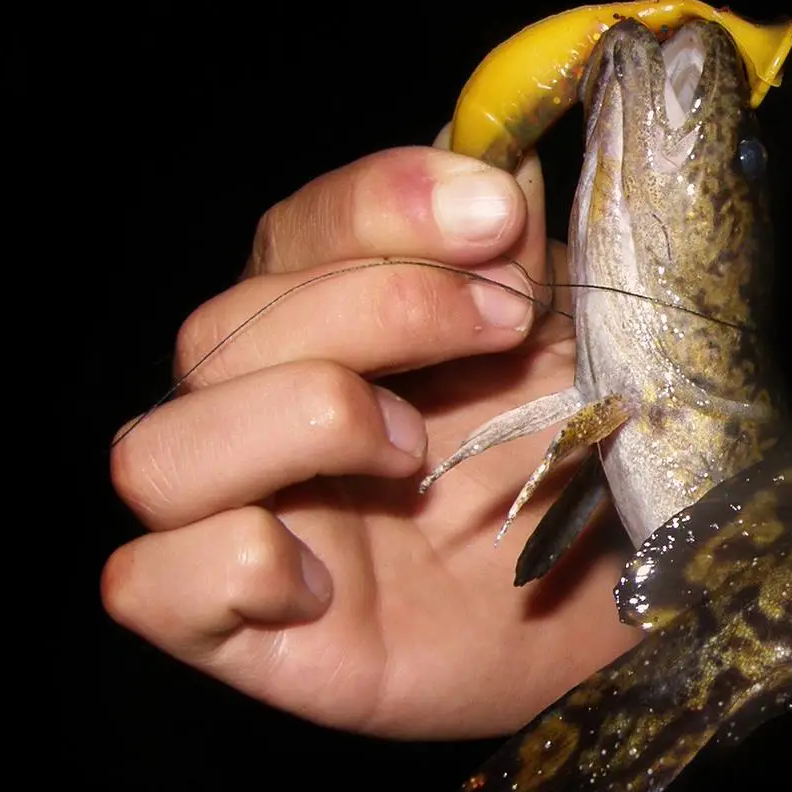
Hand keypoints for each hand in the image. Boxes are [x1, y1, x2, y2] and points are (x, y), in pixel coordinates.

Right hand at [103, 145, 640, 739]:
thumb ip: (517, 242)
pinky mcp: (251, 634)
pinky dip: (232, 562)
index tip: (499, 213)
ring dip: (300, 420)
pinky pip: (152, 584)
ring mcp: (249, 523)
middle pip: (224, 328)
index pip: (295, 232)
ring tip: (415, 448)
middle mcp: (265, 411)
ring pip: (158, 450)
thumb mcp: (572, 329)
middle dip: (380, 305)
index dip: (383, 205)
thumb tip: (488, 156)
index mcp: (332, 322)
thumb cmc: (591, 454)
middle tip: (510, 321)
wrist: (639, 591)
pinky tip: (329, 575)